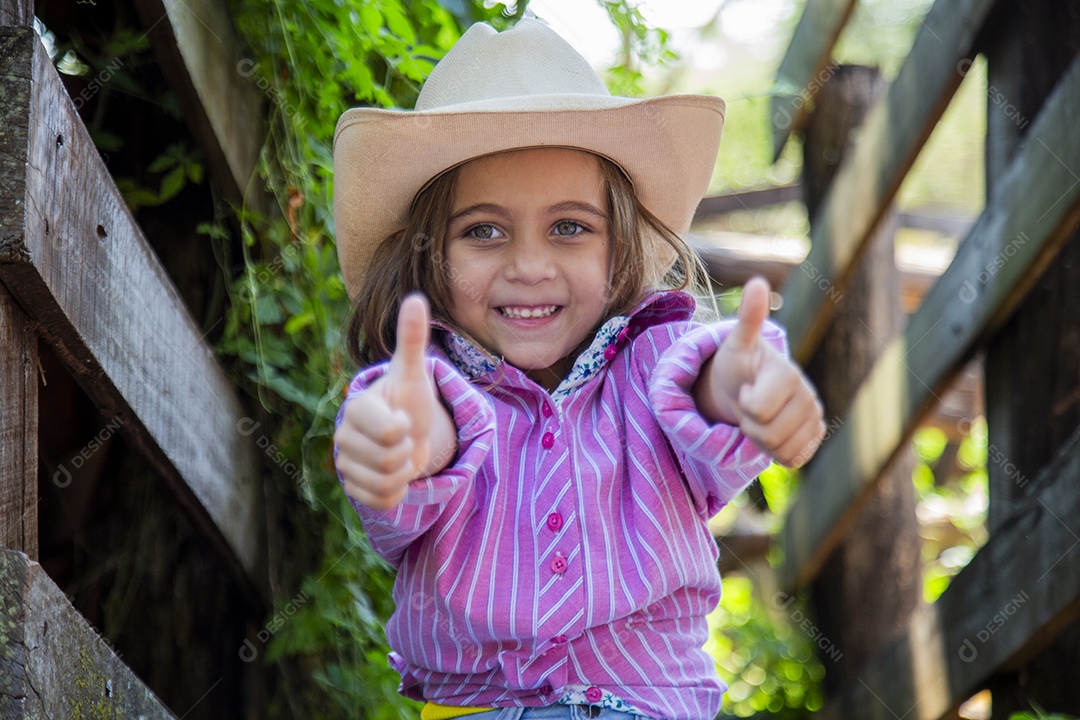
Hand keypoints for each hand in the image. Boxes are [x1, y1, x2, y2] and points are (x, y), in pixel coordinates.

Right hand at [334, 294, 456, 509]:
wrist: (406, 430)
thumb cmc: (408, 399)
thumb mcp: (413, 372)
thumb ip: (412, 338)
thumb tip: (415, 298)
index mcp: (356, 408)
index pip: (390, 432)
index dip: (406, 429)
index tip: (404, 418)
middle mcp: (342, 437)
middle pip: (390, 461)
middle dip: (407, 451)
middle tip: (404, 437)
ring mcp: (345, 465)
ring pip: (387, 484)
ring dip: (404, 473)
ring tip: (400, 453)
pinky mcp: (354, 490)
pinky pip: (383, 501)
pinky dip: (398, 492)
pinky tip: (394, 474)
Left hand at [696, 277, 825, 466]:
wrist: (747, 386)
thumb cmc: (739, 363)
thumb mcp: (737, 342)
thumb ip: (749, 318)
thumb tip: (757, 282)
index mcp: (789, 373)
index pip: (759, 410)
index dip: (745, 406)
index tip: (746, 390)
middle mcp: (809, 396)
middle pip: (770, 434)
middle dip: (751, 425)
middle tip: (750, 405)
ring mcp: (814, 417)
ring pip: (781, 449)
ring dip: (762, 440)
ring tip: (760, 417)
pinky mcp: (815, 437)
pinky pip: (794, 459)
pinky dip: (777, 452)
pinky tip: (773, 432)